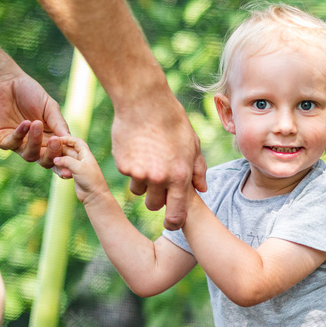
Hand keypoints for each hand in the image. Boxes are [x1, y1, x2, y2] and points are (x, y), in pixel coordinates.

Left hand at [0, 70, 69, 168]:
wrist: (5, 81)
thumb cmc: (30, 92)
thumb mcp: (49, 106)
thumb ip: (58, 123)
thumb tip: (70, 139)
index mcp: (50, 139)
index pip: (60, 155)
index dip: (67, 158)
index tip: (74, 154)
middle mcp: (35, 145)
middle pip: (46, 161)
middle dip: (52, 154)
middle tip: (56, 141)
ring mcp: (19, 144)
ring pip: (29, 156)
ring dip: (35, 142)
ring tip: (37, 124)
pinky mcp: (3, 140)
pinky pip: (12, 144)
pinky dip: (20, 135)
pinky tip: (25, 123)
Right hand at [53, 137, 109, 204]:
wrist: (95, 196)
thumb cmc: (90, 180)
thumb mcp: (78, 167)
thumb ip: (66, 161)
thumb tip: (55, 159)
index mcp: (86, 154)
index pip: (76, 141)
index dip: (67, 139)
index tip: (57, 139)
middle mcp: (82, 159)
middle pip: (68, 149)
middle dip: (60, 150)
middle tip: (50, 151)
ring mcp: (78, 167)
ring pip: (65, 159)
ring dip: (60, 161)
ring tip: (54, 163)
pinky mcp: (74, 174)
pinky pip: (65, 168)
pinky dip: (61, 169)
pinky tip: (61, 174)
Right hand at [111, 95, 206, 230]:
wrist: (144, 101)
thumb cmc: (173, 121)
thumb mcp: (193, 144)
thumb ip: (198, 170)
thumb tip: (202, 189)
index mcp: (180, 176)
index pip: (177, 214)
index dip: (174, 223)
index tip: (171, 224)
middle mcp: (159, 179)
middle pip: (154, 205)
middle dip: (156, 198)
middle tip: (158, 181)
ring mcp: (139, 173)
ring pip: (139, 191)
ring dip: (142, 182)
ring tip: (147, 158)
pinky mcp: (123, 165)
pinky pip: (128, 175)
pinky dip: (131, 167)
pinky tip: (136, 148)